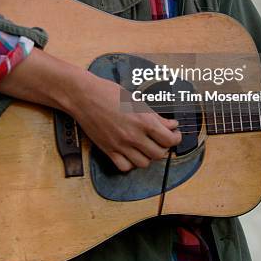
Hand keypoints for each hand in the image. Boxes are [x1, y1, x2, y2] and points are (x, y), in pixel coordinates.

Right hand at [0, 48, 181, 172]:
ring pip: (143, 163)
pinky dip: (130, 163)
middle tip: (162, 139)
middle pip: (158, 154)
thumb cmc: (109, 92)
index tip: (175, 133)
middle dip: (164, 147)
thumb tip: (171, 125)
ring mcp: (120, 145)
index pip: (169, 140)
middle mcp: (134, 136)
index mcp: (144, 120)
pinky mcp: (108, 150)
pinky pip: (125, 167)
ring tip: (146, 146)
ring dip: (148, 156)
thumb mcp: (136, 100)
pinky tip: (131, 153)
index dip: (176, 138)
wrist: (84, 96)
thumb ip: (155, 116)